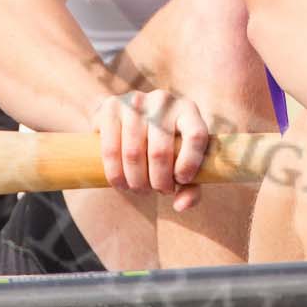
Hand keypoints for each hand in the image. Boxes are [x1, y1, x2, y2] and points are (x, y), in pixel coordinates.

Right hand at [90, 88, 211, 210]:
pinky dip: (115, 174)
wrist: (133, 122)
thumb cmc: (167, 147)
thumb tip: (180, 206)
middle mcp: (163, 100)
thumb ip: (191, 187)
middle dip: (158, 182)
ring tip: (140, 189)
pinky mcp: (111, 106)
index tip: (181, 181)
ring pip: (133, 153)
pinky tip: (121, 183)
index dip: (190, 164)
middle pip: (160, 151)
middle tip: (157, 191)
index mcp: (188, 110)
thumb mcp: (184, 162)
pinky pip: (110, 149)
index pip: (196, 136)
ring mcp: (136, 101)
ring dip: (136, 182)